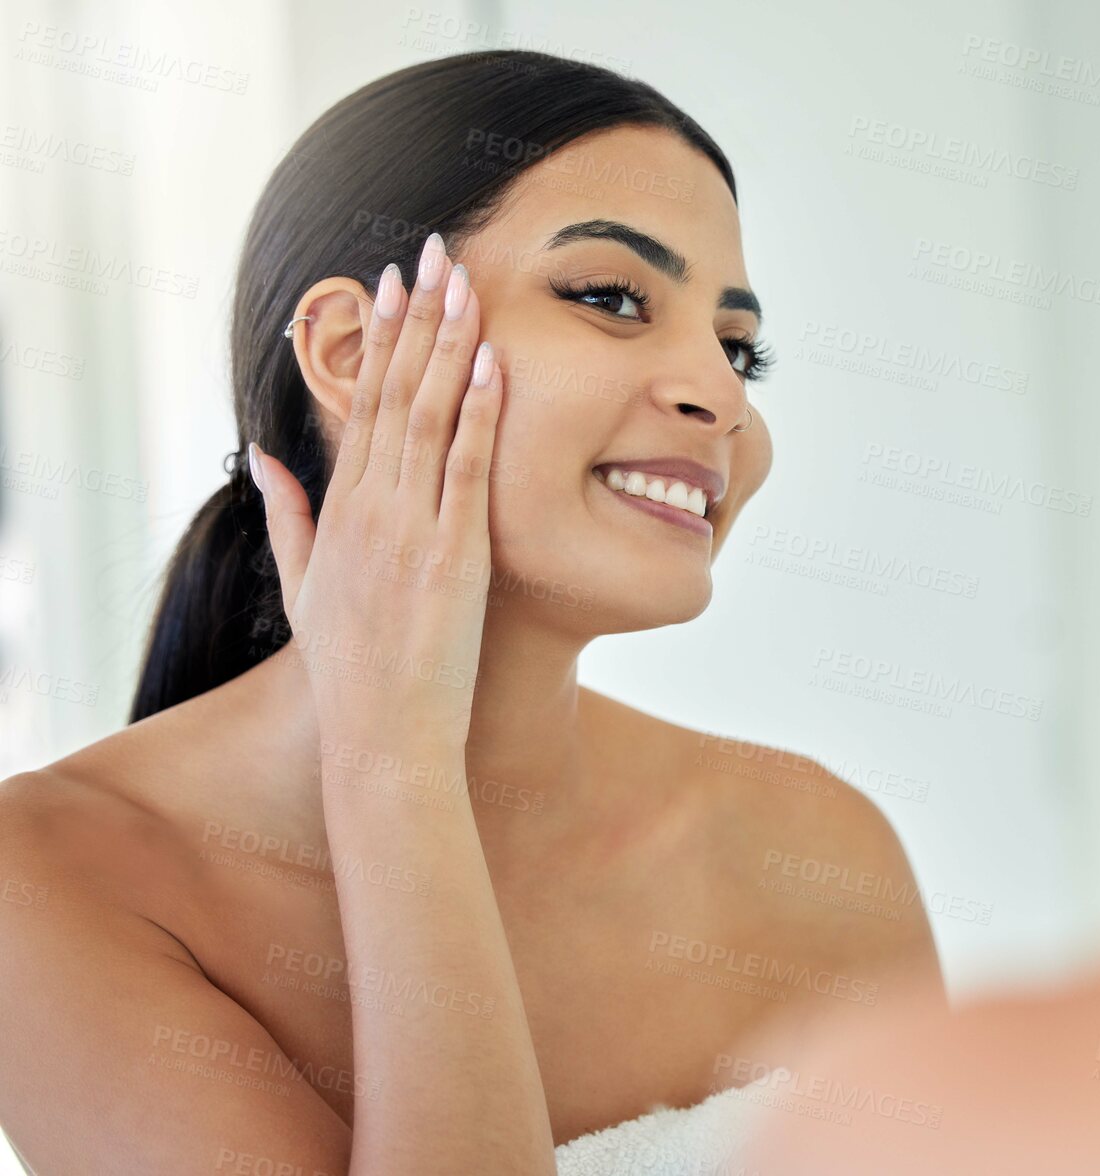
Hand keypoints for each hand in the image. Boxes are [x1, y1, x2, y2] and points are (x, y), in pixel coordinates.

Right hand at [250, 233, 502, 753]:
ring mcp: (411, 529)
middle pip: (395, 393)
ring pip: (430, 416)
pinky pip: (466, 469)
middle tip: (433, 252)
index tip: (391, 282)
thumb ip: (285, 516)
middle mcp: (371, 509)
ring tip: (465, 281)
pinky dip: (479, 412)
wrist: (382, 736)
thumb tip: (262, 456)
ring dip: (450, 343)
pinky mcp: (452, 555)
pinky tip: (492, 361)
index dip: (381, 339)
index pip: (363, 404)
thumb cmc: (350, 668)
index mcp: (340, 512)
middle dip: (416, 317)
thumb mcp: (304, 587)